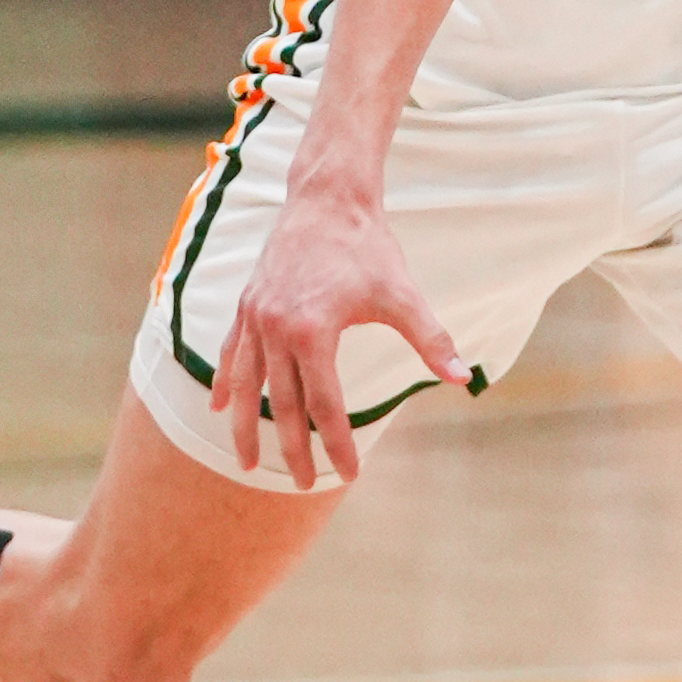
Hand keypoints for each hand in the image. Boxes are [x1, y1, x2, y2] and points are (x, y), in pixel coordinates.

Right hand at [218, 174, 462, 488]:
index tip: (348, 475)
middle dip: (292, 449)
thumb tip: (463, 378)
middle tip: (302, 484)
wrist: (327, 197)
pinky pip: (230, 352)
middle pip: (282, 404)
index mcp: (312, 331)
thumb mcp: (402, 294)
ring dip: (245, 426)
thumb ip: (430, 339)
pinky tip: (217, 406)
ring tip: (247, 462)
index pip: (325, 405)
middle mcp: (275, 329)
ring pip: (245, 384)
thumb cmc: (368, 246)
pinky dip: (225, 381)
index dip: (337, 444)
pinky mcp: (246, 304)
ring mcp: (255, 317)